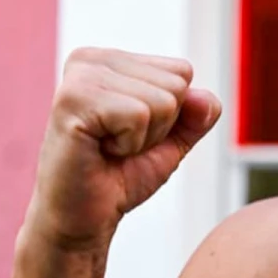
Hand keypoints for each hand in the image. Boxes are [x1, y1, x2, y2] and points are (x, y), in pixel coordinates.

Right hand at [24, 48, 220, 251]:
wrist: (82, 218)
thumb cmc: (119, 176)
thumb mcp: (171, 141)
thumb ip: (196, 115)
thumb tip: (205, 98)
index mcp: (112, 60)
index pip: (181, 71)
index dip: (171, 114)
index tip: (132, 133)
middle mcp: (92, 59)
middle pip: (176, 84)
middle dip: (159, 127)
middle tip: (119, 145)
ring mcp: (80, 76)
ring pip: (162, 101)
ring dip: (143, 138)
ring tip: (109, 148)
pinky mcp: (72, 100)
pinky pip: (139, 115)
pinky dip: (129, 144)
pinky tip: (99, 151)